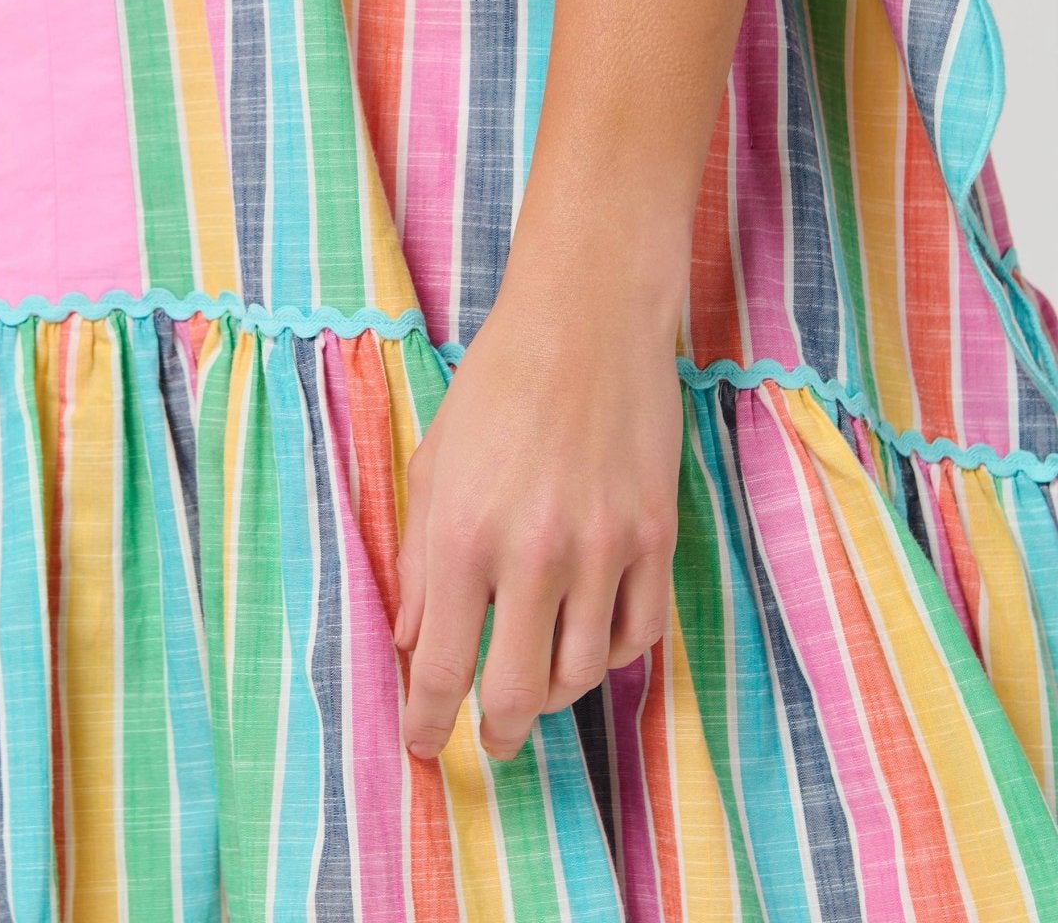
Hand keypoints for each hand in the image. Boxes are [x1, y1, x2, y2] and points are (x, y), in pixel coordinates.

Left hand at [393, 222, 684, 762]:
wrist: (585, 323)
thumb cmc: (498, 386)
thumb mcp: (436, 464)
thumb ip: (422, 560)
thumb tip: (414, 644)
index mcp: (465, 533)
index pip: (441, 668)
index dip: (428, 722)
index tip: (424, 745)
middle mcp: (534, 552)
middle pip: (515, 694)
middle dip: (497, 731)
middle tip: (490, 737)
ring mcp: (603, 548)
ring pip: (581, 673)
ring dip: (552, 691)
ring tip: (535, 681)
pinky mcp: (655, 537)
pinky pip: (637, 635)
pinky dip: (609, 653)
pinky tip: (587, 639)